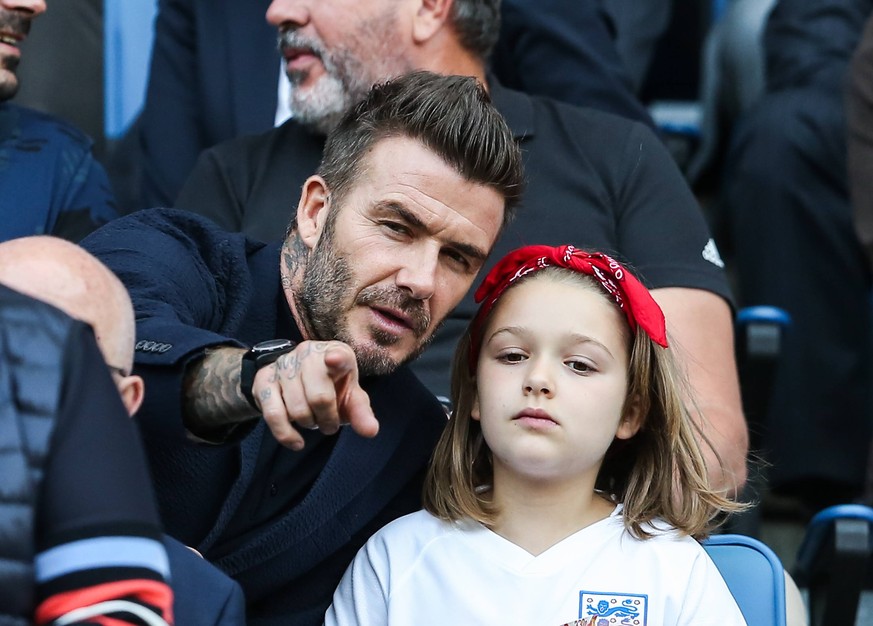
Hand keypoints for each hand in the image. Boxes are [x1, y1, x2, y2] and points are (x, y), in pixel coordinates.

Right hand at [252, 340, 378, 449]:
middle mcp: (308, 353)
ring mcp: (284, 364)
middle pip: (319, 396)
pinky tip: (296, 442)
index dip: (336, 359)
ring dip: (308, 424)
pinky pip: (273, 414)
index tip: (334, 360)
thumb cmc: (330, 388)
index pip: (338, 355)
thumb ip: (361, 413)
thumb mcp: (350, 397)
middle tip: (329, 425)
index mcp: (336, 352)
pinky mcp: (263, 379)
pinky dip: (286, 434)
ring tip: (313, 421)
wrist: (295, 380)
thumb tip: (371, 431)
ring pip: (296, 408)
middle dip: (327, 420)